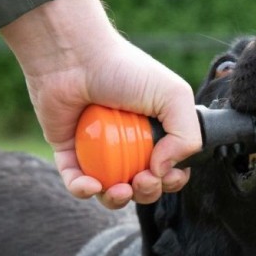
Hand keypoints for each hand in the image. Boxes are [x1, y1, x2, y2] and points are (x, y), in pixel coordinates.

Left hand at [0, 0, 200, 208]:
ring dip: (117, 200)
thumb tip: (165, 170)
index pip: (169, 169)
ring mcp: (97, 150)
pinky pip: (76, 183)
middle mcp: (127, 144)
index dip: (172, 179)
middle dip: (147, 192)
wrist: (75, 56)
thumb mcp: (173, 95)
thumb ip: (186, 135)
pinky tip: (91, 185)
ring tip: (120, 189)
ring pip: (109, 192)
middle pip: (142, 186)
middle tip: (143, 178)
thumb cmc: (124, 68)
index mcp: (154, 132)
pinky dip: (83, 190)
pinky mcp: (69, 152)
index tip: (168, 173)